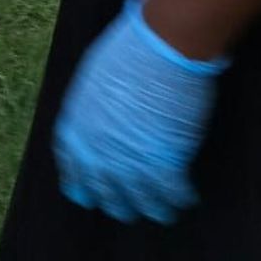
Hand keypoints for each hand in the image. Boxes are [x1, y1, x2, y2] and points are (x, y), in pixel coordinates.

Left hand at [53, 0, 226, 224]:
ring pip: (140, 202)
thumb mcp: (96, 77)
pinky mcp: (165, 164)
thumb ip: (94, 104)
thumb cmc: (129, 51)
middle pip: (104, 191)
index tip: (85, 194)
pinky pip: (172, 193)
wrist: (161, 47)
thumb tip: (103, 113)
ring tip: (164, 212)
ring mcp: (131, 162)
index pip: (72, 166)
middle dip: (117, 203)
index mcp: (78, 127)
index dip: (80, 182)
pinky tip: (188, 198)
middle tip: (127, 209)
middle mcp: (99, 152)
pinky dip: (181, 198)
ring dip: (153, 209)